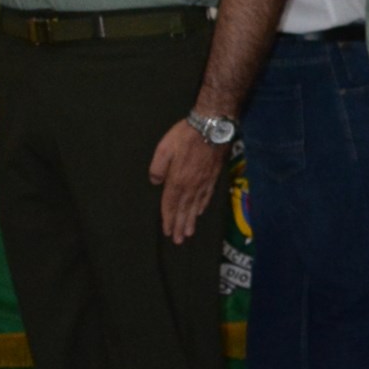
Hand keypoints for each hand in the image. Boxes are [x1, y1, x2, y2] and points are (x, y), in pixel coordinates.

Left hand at [148, 119, 223, 241]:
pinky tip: (200, 212)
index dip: (168, 219)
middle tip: (178, 240)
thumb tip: (155, 183)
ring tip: (188, 233)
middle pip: (184, 209)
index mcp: (177, 180)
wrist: (213, 127)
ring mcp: (204, 182)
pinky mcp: (213, 176)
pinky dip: (203, 206)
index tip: (167, 232)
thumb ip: (157, 168)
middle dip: (180, 225)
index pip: (170, 204)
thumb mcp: (164, 149)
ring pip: (196, 206)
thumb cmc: (185, 136)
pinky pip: (207, 196)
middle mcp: (192, 185)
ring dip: (191, 220)